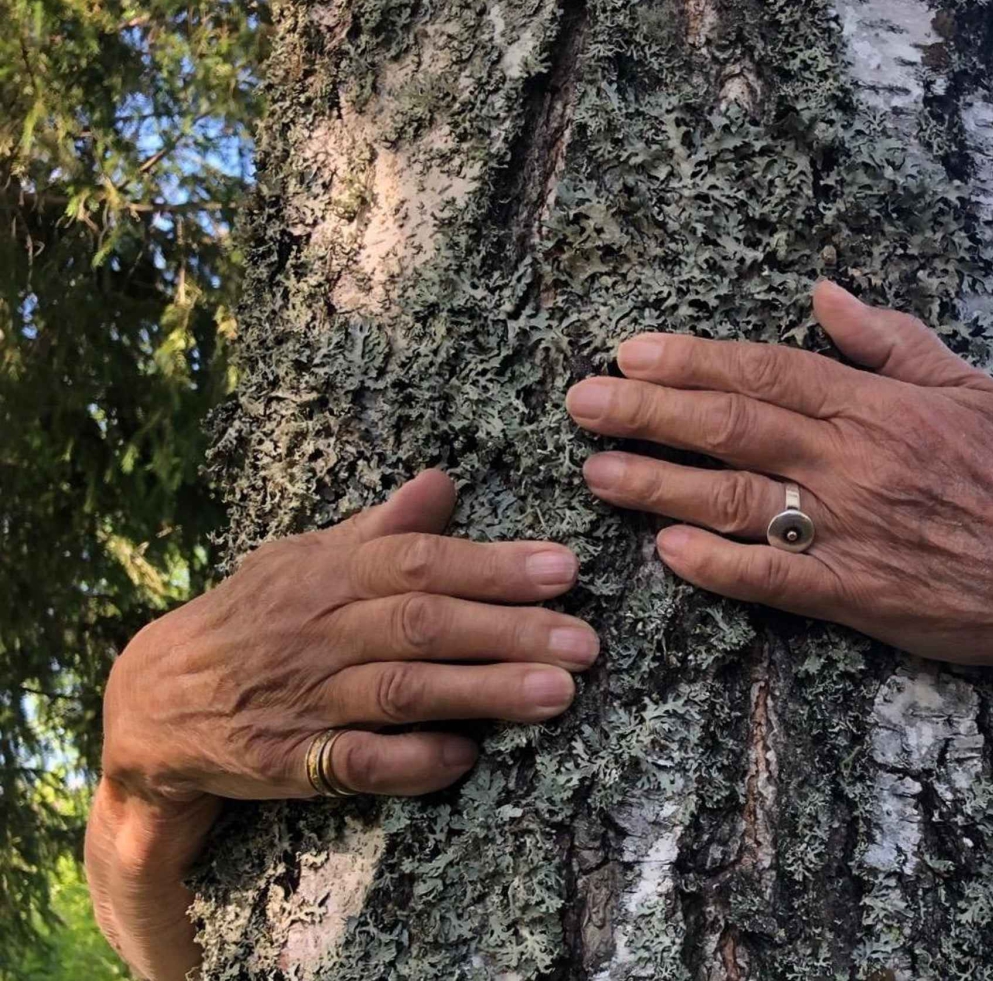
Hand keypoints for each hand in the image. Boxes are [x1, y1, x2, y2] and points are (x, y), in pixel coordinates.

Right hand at [90, 469, 596, 978]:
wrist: (156, 700)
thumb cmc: (256, 617)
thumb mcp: (305, 557)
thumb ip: (379, 529)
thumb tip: (443, 481)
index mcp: (328, 574)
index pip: (417, 563)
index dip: (491, 565)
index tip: (562, 568)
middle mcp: (320, 632)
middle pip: (422, 626)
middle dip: (509, 631)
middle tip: (583, 641)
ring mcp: (307, 699)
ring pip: (404, 693)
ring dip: (485, 693)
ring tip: (558, 693)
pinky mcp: (293, 762)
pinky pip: (360, 764)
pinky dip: (416, 761)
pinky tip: (469, 756)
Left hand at [566, 281, 992, 674]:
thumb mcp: (970, 385)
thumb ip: (890, 339)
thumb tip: (823, 293)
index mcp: (878, 405)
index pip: (765, 372)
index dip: (692, 362)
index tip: (631, 353)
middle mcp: (854, 462)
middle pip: (732, 428)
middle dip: (648, 412)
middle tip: (582, 402)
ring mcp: (851, 532)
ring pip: (737, 500)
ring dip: (660, 484)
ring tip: (598, 471)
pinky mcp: (857, 595)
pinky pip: (774, 580)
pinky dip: (718, 566)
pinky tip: (667, 552)